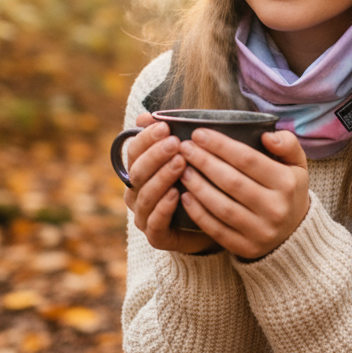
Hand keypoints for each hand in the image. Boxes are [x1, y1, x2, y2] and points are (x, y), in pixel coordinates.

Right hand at [123, 112, 219, 254]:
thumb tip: (145, 116)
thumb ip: (172, 138)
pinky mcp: (156, 236)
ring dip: (162, 177)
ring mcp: (144, 216)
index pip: (135, 150)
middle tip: (175, 143)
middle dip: (155, 155)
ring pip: (146, 195)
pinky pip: (155, 222)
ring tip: (180, 164)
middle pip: (138, 171)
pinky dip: (164, 207)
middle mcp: (137, 193)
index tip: (165, 126)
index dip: (147, 138)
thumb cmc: (201, 184)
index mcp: (140, 171)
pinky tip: (177, 194)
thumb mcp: (190, 157)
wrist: (217, 223)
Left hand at [176, 127, 309, 259]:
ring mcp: (261, 231)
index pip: (248, 159)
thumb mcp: (297, 164)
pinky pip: (217, 230)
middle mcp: (275, 208)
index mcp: (287, 183)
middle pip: (231, 181)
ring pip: (222, 207)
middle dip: (204, 162)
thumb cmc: (288, 189)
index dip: (220, 145)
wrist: (295, 232)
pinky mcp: (247, 248)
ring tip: (183, 170)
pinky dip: (198, 213)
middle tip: (185, 148)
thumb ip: (287, 143)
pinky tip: (185, 196)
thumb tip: (266, 135)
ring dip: (198, 186)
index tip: (198, 133)